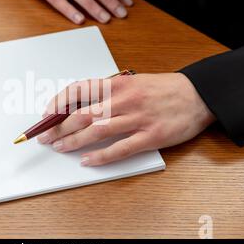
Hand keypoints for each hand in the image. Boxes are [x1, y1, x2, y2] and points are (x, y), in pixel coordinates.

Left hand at [37, 73, 215, 165]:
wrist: (198, 95)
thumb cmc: (164, 89)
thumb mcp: (133, 82)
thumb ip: (109, 93)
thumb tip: (81, 105)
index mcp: (119, 83)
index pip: (79, 90)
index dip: (58, 102)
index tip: (47, 114)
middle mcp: (125, 99)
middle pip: (82, 113)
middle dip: (59, 126)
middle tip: (45, 136)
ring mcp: (137, 118)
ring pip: (96, 131)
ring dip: (73, 141)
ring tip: (59, 148)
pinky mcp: (150, 136)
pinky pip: (120, 148)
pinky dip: (101, 156)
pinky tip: (87, 160)